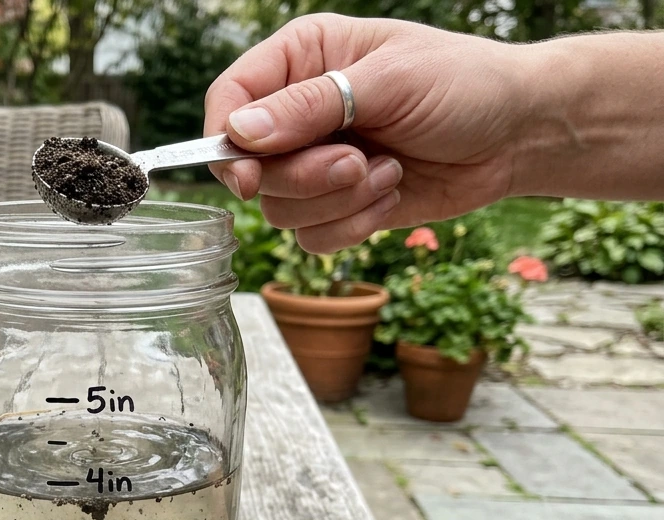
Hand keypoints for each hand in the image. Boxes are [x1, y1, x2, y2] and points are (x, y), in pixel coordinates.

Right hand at [204, 15, 526, 252]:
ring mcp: (316, 162)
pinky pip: (311, 237)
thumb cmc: (464, 85)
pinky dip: (353, 226)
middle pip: (249, 166)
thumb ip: (311, 105)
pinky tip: (391, 195)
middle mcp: (298, 113)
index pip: (230, 98)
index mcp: (302, 59)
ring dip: (336, 201)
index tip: (248, 176)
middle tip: (355, 162)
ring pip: (279, 209)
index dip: (226, 141)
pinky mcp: (337, 204)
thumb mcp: (389, 81)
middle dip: (304, 176)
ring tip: (386, 173)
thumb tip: (241, 133)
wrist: (517, 134)